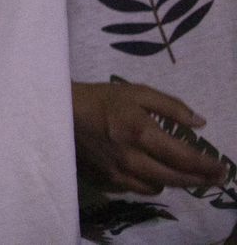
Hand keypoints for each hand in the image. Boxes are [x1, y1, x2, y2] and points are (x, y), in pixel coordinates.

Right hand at [73, 80, 225, 193]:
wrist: (58, 113)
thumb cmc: (99, 99)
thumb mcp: (136, 92)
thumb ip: (171, 106)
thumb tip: (200, 123)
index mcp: (140, 133)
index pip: (183, 157)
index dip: (207, 165)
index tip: (222, 168)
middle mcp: (131, 158)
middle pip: (175, 178)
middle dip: (199, 179)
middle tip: (214, 178)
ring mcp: (117, 173)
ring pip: (157, 187)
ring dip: (173, 181)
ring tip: (181, 173)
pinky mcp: (105, 180)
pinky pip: (136, 188)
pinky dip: (148, 182)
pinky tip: (150, 172)